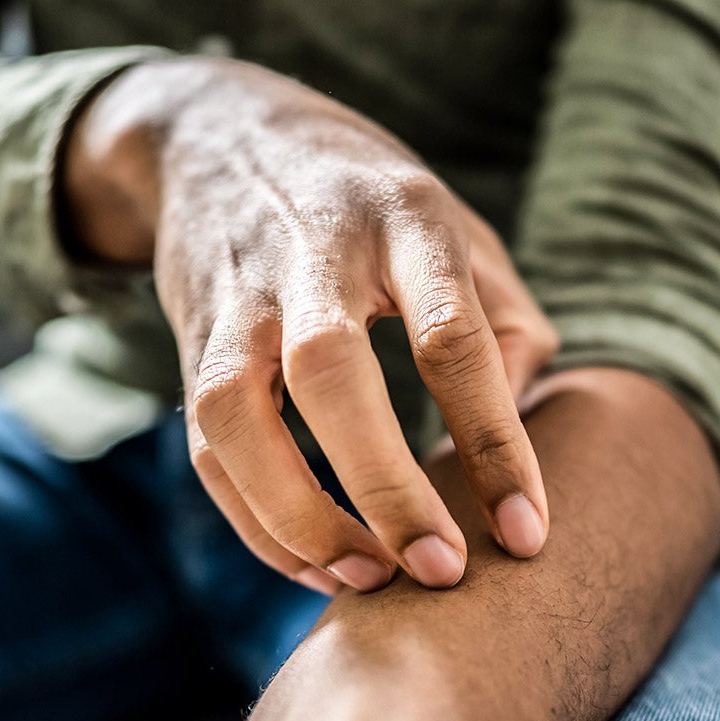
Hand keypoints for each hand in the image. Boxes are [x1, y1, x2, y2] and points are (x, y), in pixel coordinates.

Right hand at [64, 58, 557, 593]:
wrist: (219, 138)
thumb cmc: (371, 205)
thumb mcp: (460, 231)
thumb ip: (506, 329)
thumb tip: (509, 444)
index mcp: (404, 218)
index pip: (451, 336)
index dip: (494, 440)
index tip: (527, 532)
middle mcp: (311, 254)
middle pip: (332, 373)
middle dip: (384, 485)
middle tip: (441, 570)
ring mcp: (238, 300)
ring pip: (239, 416)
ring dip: (299, 516)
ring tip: (368, 582)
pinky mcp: (192, 345)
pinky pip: (206, 448)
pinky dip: (256, 522)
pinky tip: (316, 566)